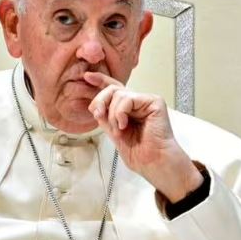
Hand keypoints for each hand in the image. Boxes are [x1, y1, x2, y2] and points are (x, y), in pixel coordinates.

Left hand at [85, 71, 202, 202]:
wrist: (153, 162)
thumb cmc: (140, 153)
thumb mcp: (114, 133)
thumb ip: (106, 117)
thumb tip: (94, 106)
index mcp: (129, 110)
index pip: (114, 90)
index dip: (100, 81)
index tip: (87, 77)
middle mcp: (138, 103)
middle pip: (113, 89)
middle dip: (100, 101)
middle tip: (98, 114)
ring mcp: (146, 101)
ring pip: (118, 94)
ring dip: (112, 114)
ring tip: (118, 130)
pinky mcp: (154, 101)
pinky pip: (128, 98)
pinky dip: (120, 112)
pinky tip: (124, 125)